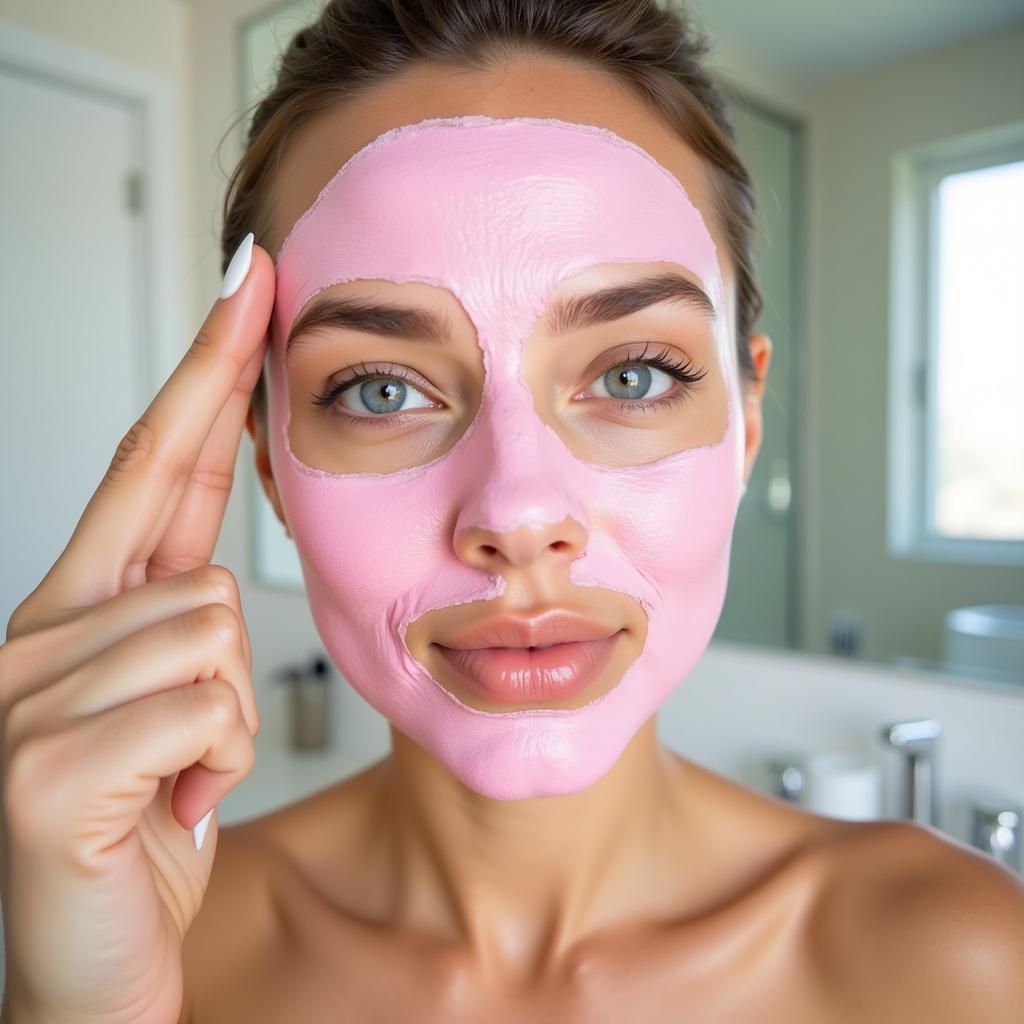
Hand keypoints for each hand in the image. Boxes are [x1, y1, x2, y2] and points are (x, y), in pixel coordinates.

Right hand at [0, 234, 274, 1023]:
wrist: (90, 960)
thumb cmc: (139, 824)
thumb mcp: (173, 703)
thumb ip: (182, 615)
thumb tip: (214, 561)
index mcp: (76, 610)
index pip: (151, 459)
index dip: (206, 366)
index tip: (254, 280)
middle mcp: (35, 634)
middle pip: (205, 572)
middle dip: (226, 665)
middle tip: (182, 745)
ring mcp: (26, 697)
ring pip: (213, 639)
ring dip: (221, 725)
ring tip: (170, 780)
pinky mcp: (44, 766)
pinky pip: (204, 709)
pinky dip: (211, 765)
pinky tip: (163, 805)